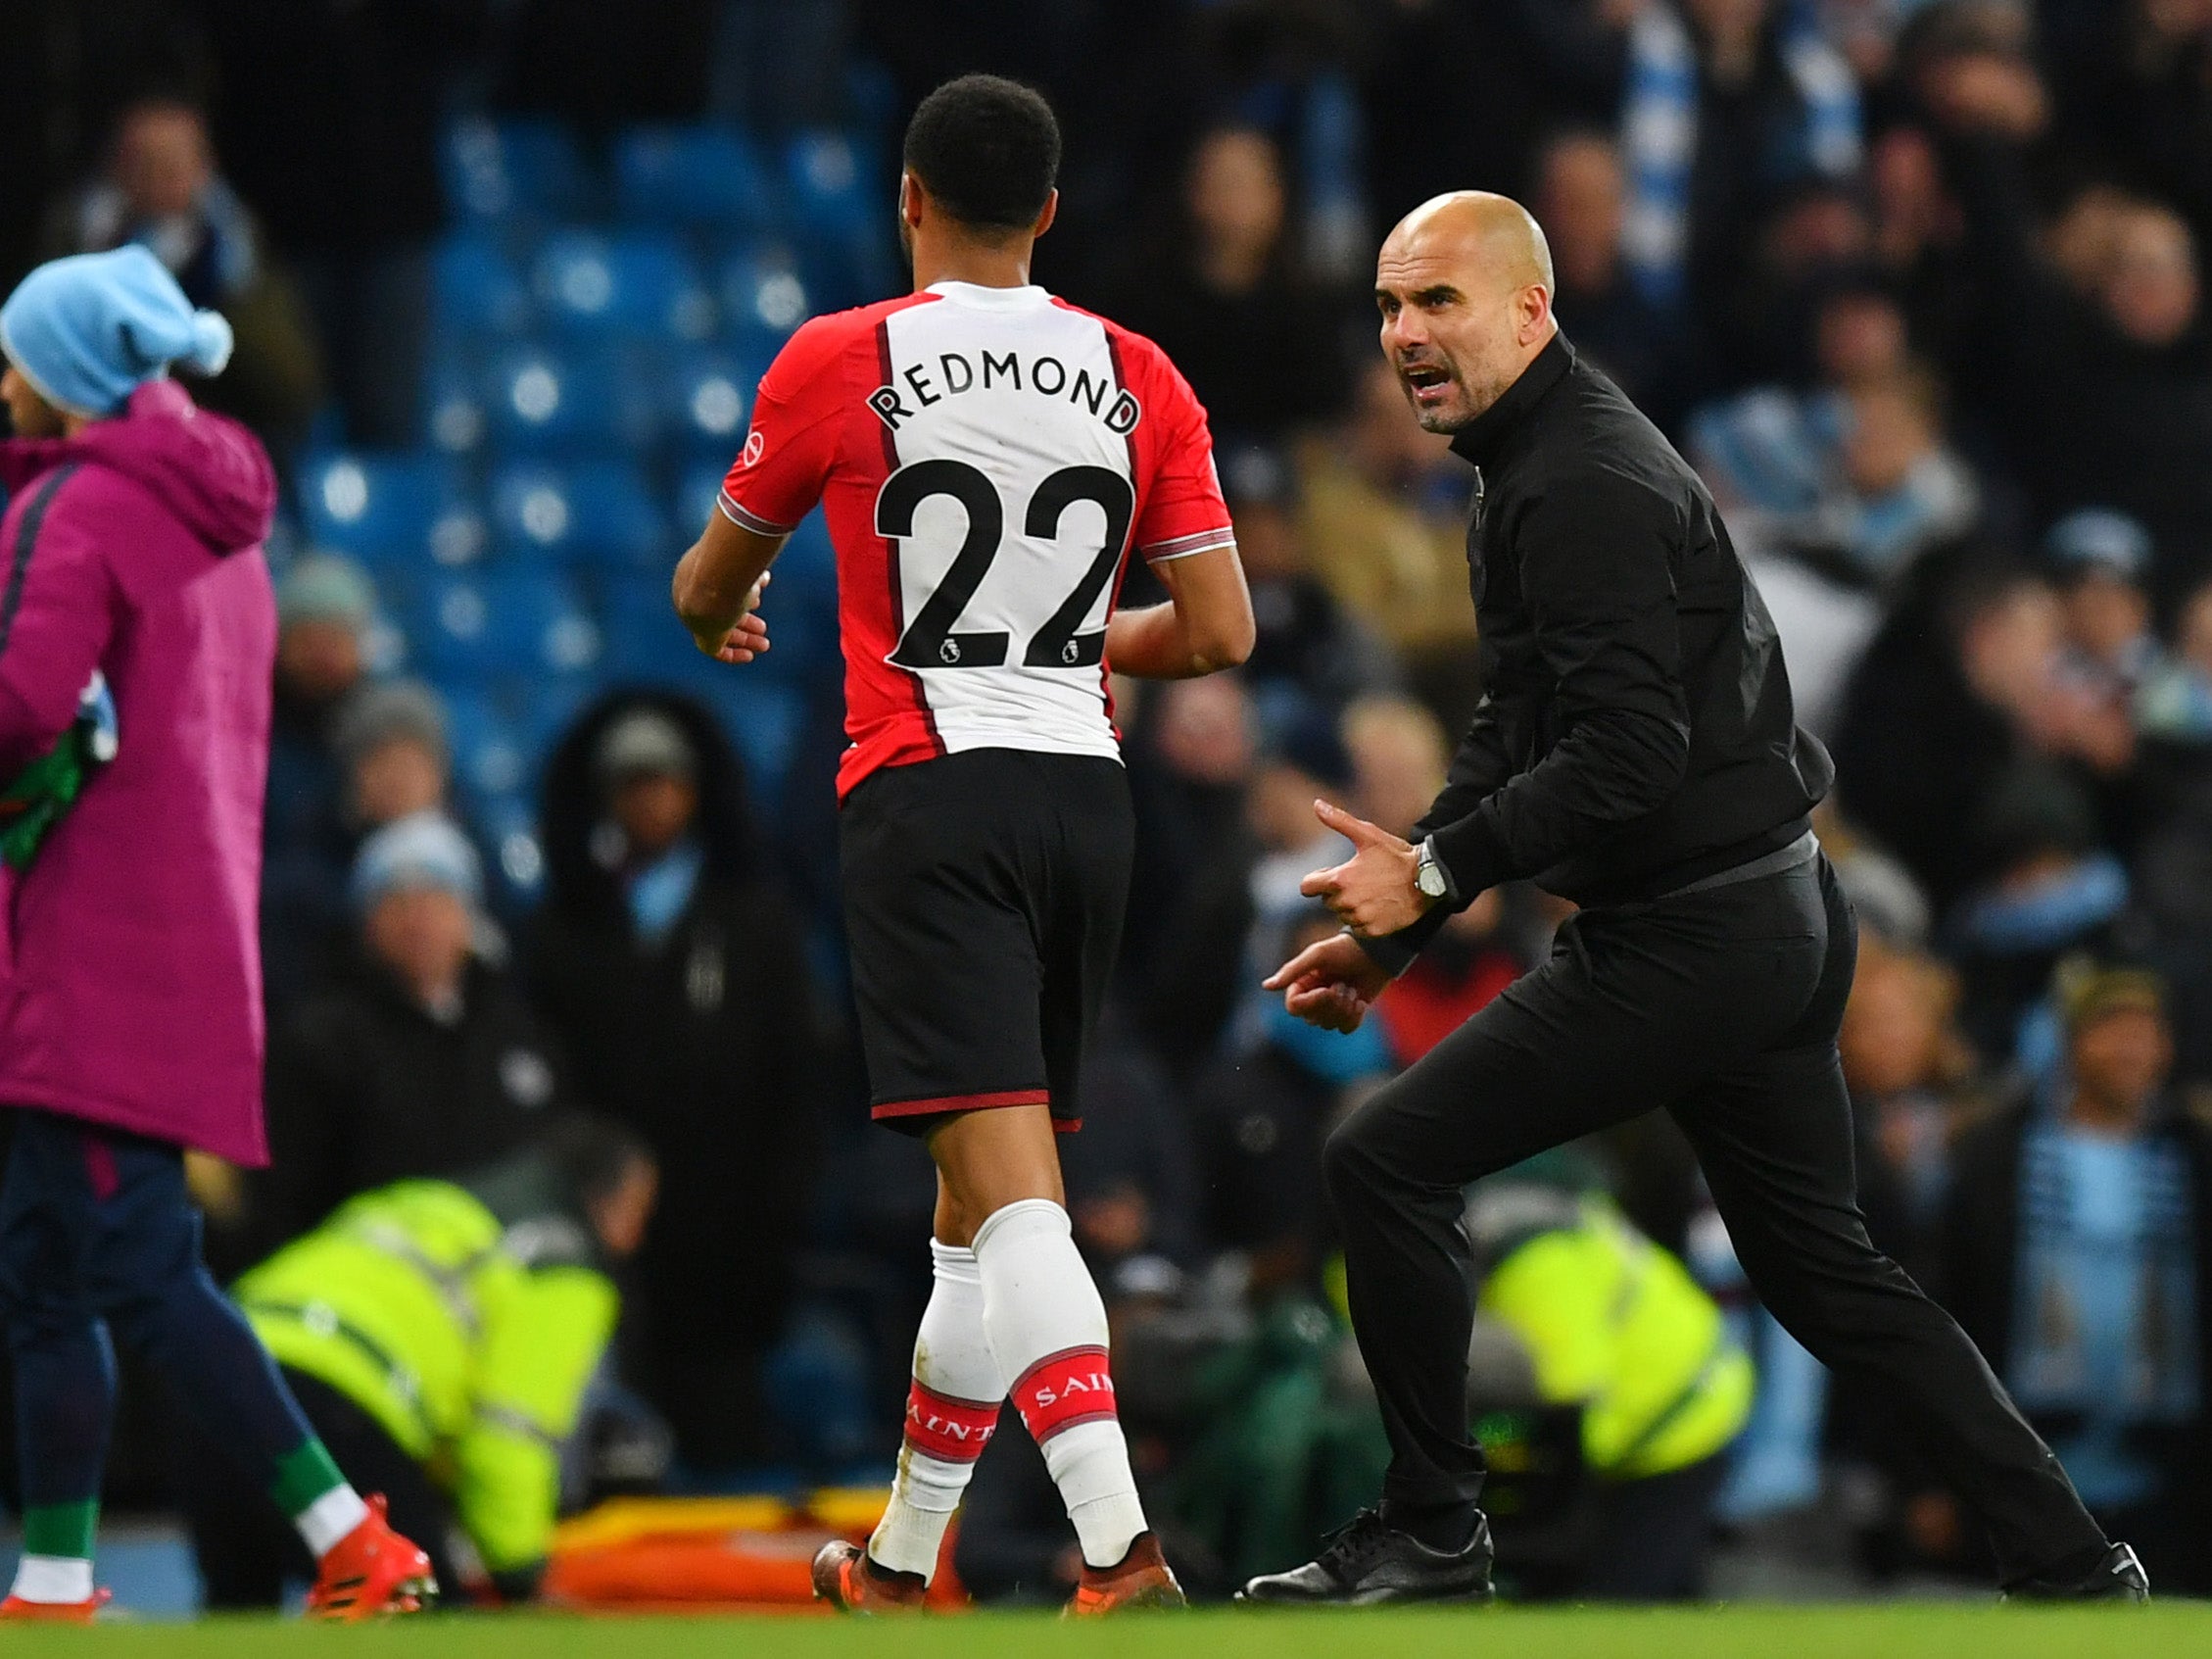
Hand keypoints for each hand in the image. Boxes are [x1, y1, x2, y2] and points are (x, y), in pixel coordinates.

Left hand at [679, 569, 772, 662]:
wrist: (711, 583)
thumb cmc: (728, 567)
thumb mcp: (741, 565)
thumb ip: (751, 573)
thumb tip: (763, 577)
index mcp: (695, 579)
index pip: (718, 592)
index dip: (741, 598)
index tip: (758, 603)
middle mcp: (692, 600)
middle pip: (721, 613)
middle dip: (746, 621)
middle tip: (763, 628)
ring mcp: (696, 619)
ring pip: (721, 631)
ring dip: (745, 638)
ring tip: (764, 645)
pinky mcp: (702, 637)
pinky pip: (716, 651)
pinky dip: (733, 654)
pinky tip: (749, 656)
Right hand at [1263, 933, 1391, 1033]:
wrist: (1376, 954)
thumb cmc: (1344, 950)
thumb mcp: (1317, 955)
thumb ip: (1292, 971)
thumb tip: (1266, 986)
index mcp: (1301, 984)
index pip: (1294, 1007)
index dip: (1311, 1002)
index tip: (1327, 988)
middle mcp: (1312, 999)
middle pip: (1313, 1018)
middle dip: (1332, 1003)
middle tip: (1343, 983)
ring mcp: (1331, 1008)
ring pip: (1330, 1025)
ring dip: (1345, 1007)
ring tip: (1352, 989)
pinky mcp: (1348, 1015)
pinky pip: (1346, 1029)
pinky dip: (1355, 1017)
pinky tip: (1361, 1002)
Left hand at [1299, 799, 1436, 936]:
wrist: (1429, 879)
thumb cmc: (1396, 855)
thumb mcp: (1368, 835)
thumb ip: (1339, 821)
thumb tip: (1317, 804)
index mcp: (1340, 879)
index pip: (1307, 887)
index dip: (1317, 880)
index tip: (1332, 875)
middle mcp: (1346, 902)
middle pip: (1327, 900)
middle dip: (1338, 891)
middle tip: (1361, 879)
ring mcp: (1360, 918)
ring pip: (1343, 914)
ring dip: (1351, 905)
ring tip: (1373, 891)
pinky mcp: (1373, 931)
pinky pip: (1358, 927)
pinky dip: (1365, 919)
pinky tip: (1380, 905)